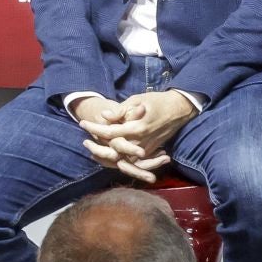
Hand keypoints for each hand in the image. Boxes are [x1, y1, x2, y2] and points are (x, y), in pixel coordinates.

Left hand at [79, 91, 197, 183]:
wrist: (178, 109)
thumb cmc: (156, 101)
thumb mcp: (137, 100)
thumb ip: (120, 110)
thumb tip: (104, 116)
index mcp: (137, 128)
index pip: (110, 131)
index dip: (95, 127)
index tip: (82, 123)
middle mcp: (141, 141)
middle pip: (115, 151)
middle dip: (98, 147)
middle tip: (85, 141)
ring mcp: (146, 148)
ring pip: (123, 159)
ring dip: (107, 157)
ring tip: (92, 151)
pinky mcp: (150, 151)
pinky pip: (133, 161)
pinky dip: (119, 160)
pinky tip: (108, 157)